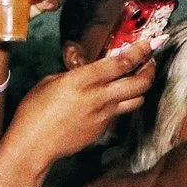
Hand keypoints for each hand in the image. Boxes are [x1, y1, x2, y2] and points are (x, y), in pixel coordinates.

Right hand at [5, 34, 162, 164]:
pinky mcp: (104, 129)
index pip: (121, 63)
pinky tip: (110, 100)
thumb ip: (75, 74)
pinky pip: (120, 112)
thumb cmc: (34, 111)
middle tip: (150, 61)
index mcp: (83, 80)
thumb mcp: (51, 82)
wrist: (34, 144)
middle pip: (140, 83)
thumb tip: (88, 72)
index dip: (140, 51)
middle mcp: (99, 97)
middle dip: (150, 69)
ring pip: (137, 100)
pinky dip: (120, 103)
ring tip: (137, 80)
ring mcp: (105, 115)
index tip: (152, 42)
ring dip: (140, 88)